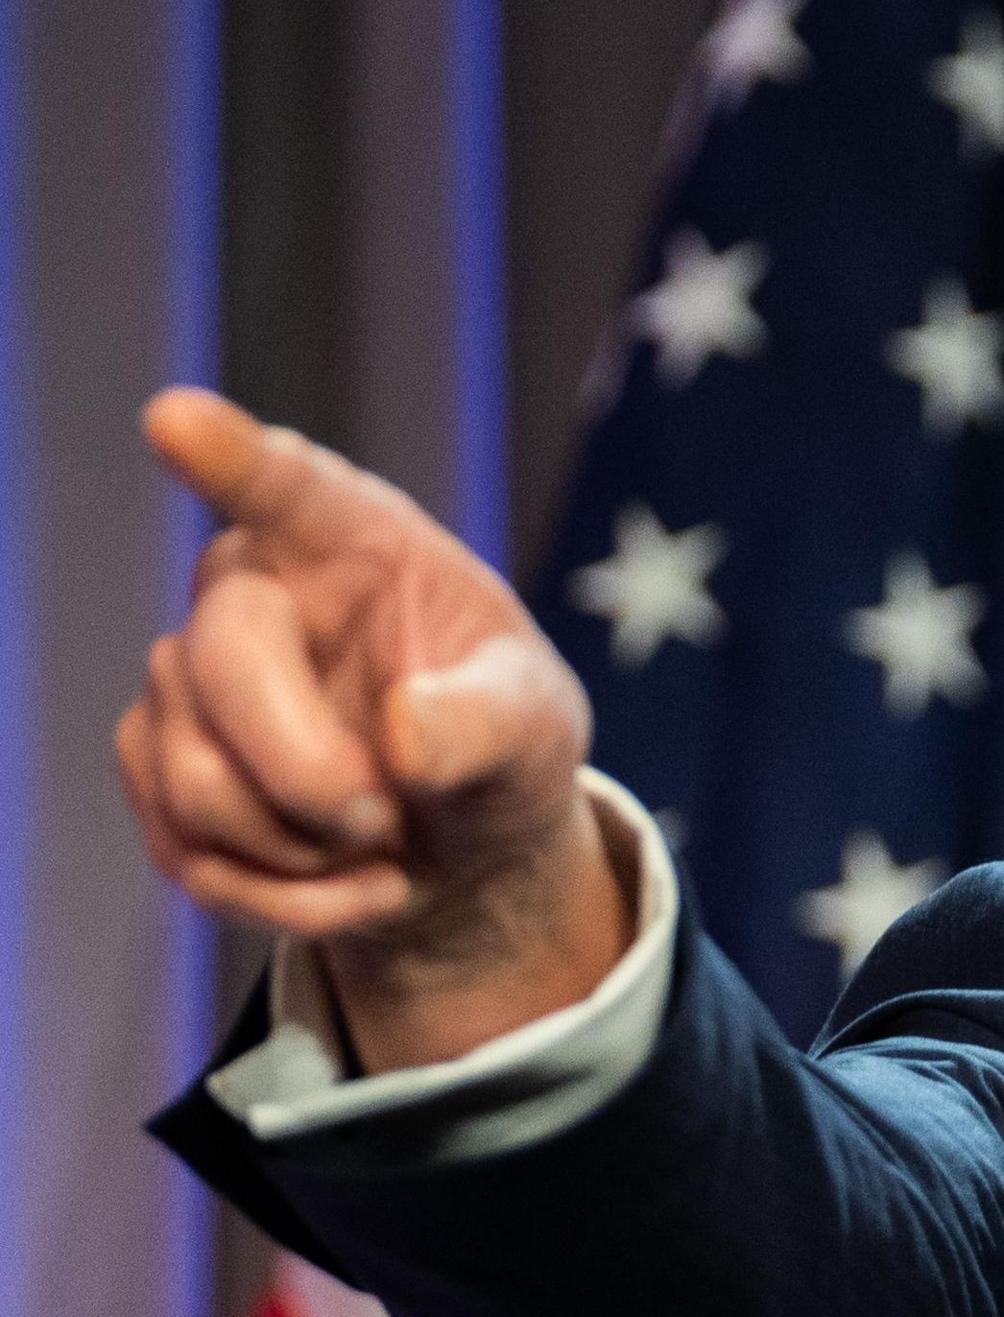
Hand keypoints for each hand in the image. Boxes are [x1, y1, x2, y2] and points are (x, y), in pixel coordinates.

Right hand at [117, 388, 631, 1069]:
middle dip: (311, 774)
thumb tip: (405, 735)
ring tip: (385, 843)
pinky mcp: (156, 763)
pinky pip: (188, 851)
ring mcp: (187, 676)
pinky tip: (351, 883)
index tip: (175, 418)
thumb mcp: (535, 728)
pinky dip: (284, 898)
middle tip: (387, 817)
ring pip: (196, 779)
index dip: (230, 456)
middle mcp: (253, 588)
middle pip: (219, 663)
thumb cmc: (501, 745)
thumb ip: (486, 722)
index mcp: (357, 541)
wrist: (458, 840)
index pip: (285, 486)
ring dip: (306, 850)